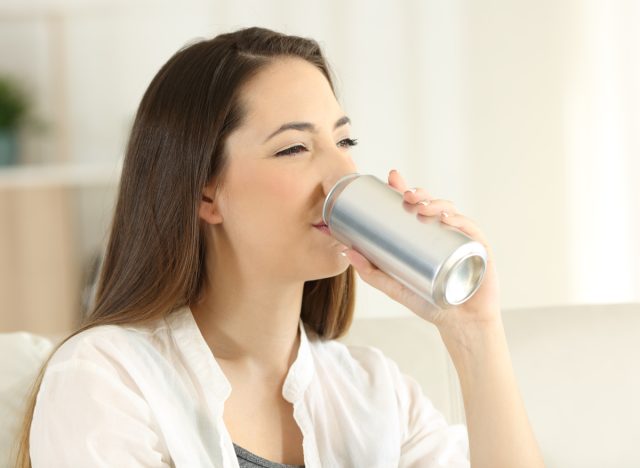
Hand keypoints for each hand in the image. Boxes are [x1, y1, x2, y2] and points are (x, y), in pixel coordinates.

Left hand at [342, 169, 501, 331]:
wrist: (459, 325)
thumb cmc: (430, 303)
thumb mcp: (395, 286)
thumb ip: (371, 271)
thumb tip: (345, 250)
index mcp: (428, 236)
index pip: (416, 206)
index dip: (406, 188)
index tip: (392, 178)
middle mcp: (446, 233)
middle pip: (433, 205)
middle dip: (419, 194)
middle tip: (405, 195)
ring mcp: (463, 240)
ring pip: (451, 213)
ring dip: (436, 204)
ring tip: (420, 206)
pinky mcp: (480, 251)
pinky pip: (471, 231)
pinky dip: (460, 222)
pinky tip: (446, 219)